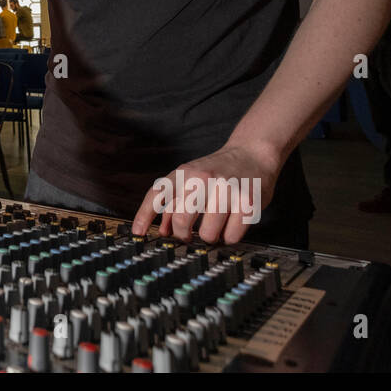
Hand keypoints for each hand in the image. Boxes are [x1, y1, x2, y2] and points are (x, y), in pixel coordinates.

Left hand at [130, 141, 284, 244]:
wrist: (252, 153)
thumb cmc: (217, 170)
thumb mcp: (190, 177)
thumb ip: (173, 202)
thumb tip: (162, 230)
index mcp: (184, 173)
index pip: (158, 195)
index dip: (144, 216)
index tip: (138, 234)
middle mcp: (203, 179)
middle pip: (181, 220)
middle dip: (183, 235)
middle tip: (188, 236)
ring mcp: (226, 191)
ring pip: (208, 235)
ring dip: (210, 237)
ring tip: (215, 225)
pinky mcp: (247, 203)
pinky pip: (231, 237)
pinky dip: (229, 237)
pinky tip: (231, 224)